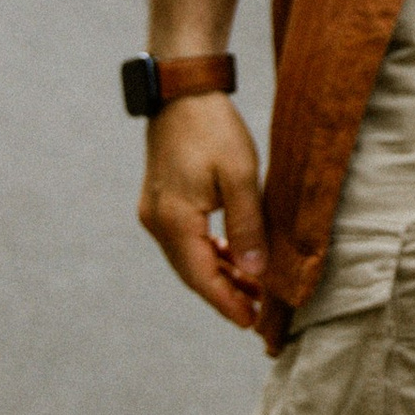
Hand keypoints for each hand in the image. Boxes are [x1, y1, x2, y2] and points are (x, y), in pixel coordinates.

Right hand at [137, 91, 267, 327]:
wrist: (182, 91)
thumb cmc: (213, 128)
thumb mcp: (241, 176)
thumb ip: (248, 227)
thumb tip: (254, 273)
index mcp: (174, 220)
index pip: (201, 277)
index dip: (227, 302)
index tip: (251, 322)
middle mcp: (157, 222)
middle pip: (193, 273)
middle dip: (225, 294)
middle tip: (258, 312)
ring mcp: (156, 212)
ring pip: (189, 258)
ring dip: (219, 274)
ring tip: (253, 289)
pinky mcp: (162, 202)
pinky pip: (186, 240)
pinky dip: (209, 253)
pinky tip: (232, 258)